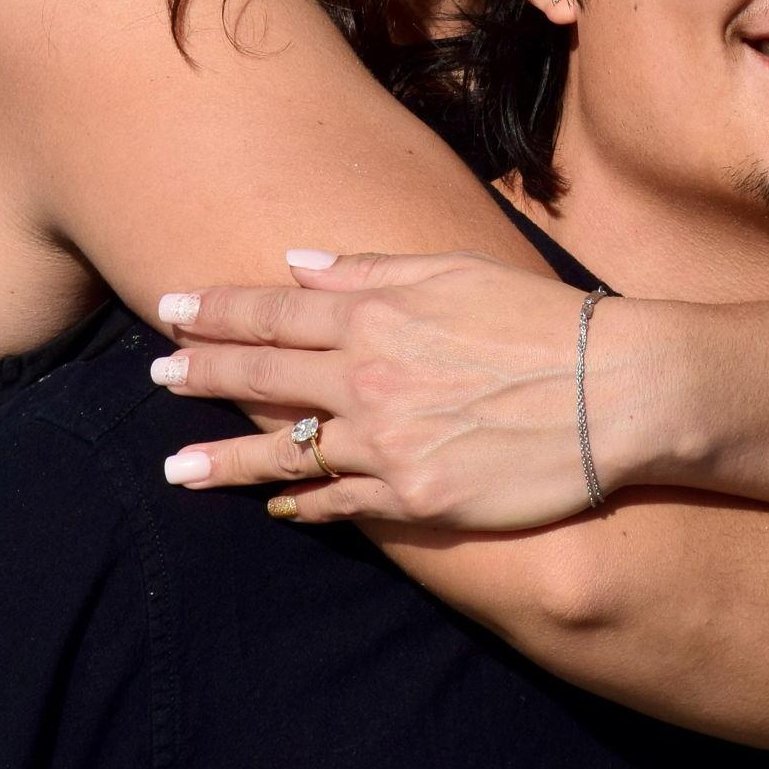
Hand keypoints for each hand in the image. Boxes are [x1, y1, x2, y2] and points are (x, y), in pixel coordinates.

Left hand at [151, 248, 656, 526]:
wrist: (614, 391)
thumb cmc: (537, 320)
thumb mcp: (454, 271)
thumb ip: (371, 269)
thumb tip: (299, 263)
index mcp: (375, 313)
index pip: (273, 311)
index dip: (216, 312)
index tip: (169, 309)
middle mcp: (368, 377)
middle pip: (263, 375)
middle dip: (200, 373)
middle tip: (154, 375)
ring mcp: (387, 442)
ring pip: (285, 449)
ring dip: (223, 457)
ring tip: (175, 466)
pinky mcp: (415, 498)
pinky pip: (340, 502)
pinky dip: (302, 503)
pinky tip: (275, 505)